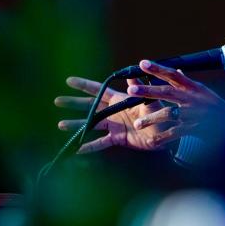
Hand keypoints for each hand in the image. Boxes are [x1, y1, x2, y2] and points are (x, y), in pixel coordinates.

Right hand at [55, 76, 172, 152]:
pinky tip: (77, 149)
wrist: (168, 133)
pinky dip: (89, 146)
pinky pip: (100, 143)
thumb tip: (134, 75)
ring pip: (91, 124)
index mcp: (120, 99)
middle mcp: (114, 111)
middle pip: (90, 106)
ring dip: (76, 124)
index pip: (99, 90)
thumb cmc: (161, 113)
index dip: (84, 85)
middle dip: (73, 103)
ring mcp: (114, 125)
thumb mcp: (151, 100)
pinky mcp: (118, 139)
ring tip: (60, 124)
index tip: (69, 80)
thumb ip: (141, 89)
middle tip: (57, 100)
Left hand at [124, 60, 224, 144]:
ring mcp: (192, 113)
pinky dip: (163, 137)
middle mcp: (191, 98)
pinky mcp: (194, 128)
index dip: (157, 68)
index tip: (142, 63)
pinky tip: (153, 141)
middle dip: (147, 91)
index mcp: (192, 87)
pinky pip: (175, 132)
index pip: (173, 74)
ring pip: (168, 113)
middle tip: (130, 90)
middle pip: (166, 92)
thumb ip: (188, 82)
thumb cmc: (217, 106)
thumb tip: (176, 70)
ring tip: (137, 124)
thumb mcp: (204, 91)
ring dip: (151, 119)